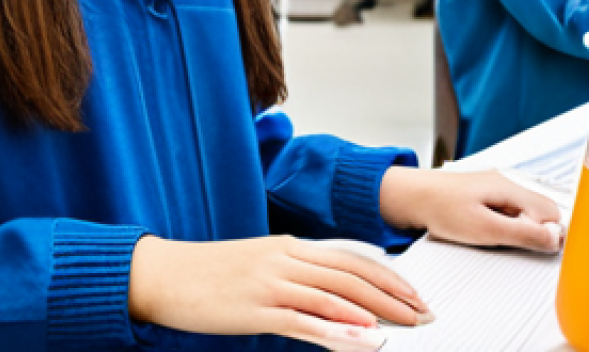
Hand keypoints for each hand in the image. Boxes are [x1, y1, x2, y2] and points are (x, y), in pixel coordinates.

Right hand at [128, 234, 431, 350]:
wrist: (163, 273)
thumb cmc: (207, 274)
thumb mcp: (256, 267)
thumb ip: (293, 277)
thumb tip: (328, 297)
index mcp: (285, 246)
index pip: (348, 258)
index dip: (386, 276)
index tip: (412, 294)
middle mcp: (284, 258)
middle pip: (351, 275)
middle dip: (394, 295)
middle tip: (425, 313)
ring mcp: (272, 283)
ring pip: (336, 295)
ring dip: (378, 312)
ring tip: (409, 326)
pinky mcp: (258, 309)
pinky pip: (308, 322)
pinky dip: (341, 332)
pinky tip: (365, 341)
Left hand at [378, 167, 562, 251]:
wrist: (409, 196)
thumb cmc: (441, 209)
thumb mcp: (485, 229)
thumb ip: (523, 234)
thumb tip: (556, 239)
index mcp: (508, 187)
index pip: (551, 211)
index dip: (548, 233)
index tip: (532, 245)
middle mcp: (504, 183)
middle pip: (539, 211)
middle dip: (533, 231)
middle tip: (507, 240)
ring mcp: (494, 188)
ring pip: (523, 213)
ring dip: (516, 229)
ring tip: (491, 233)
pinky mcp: (484, 195)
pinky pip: (507, 212)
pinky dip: (503, 224)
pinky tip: (484, 229)